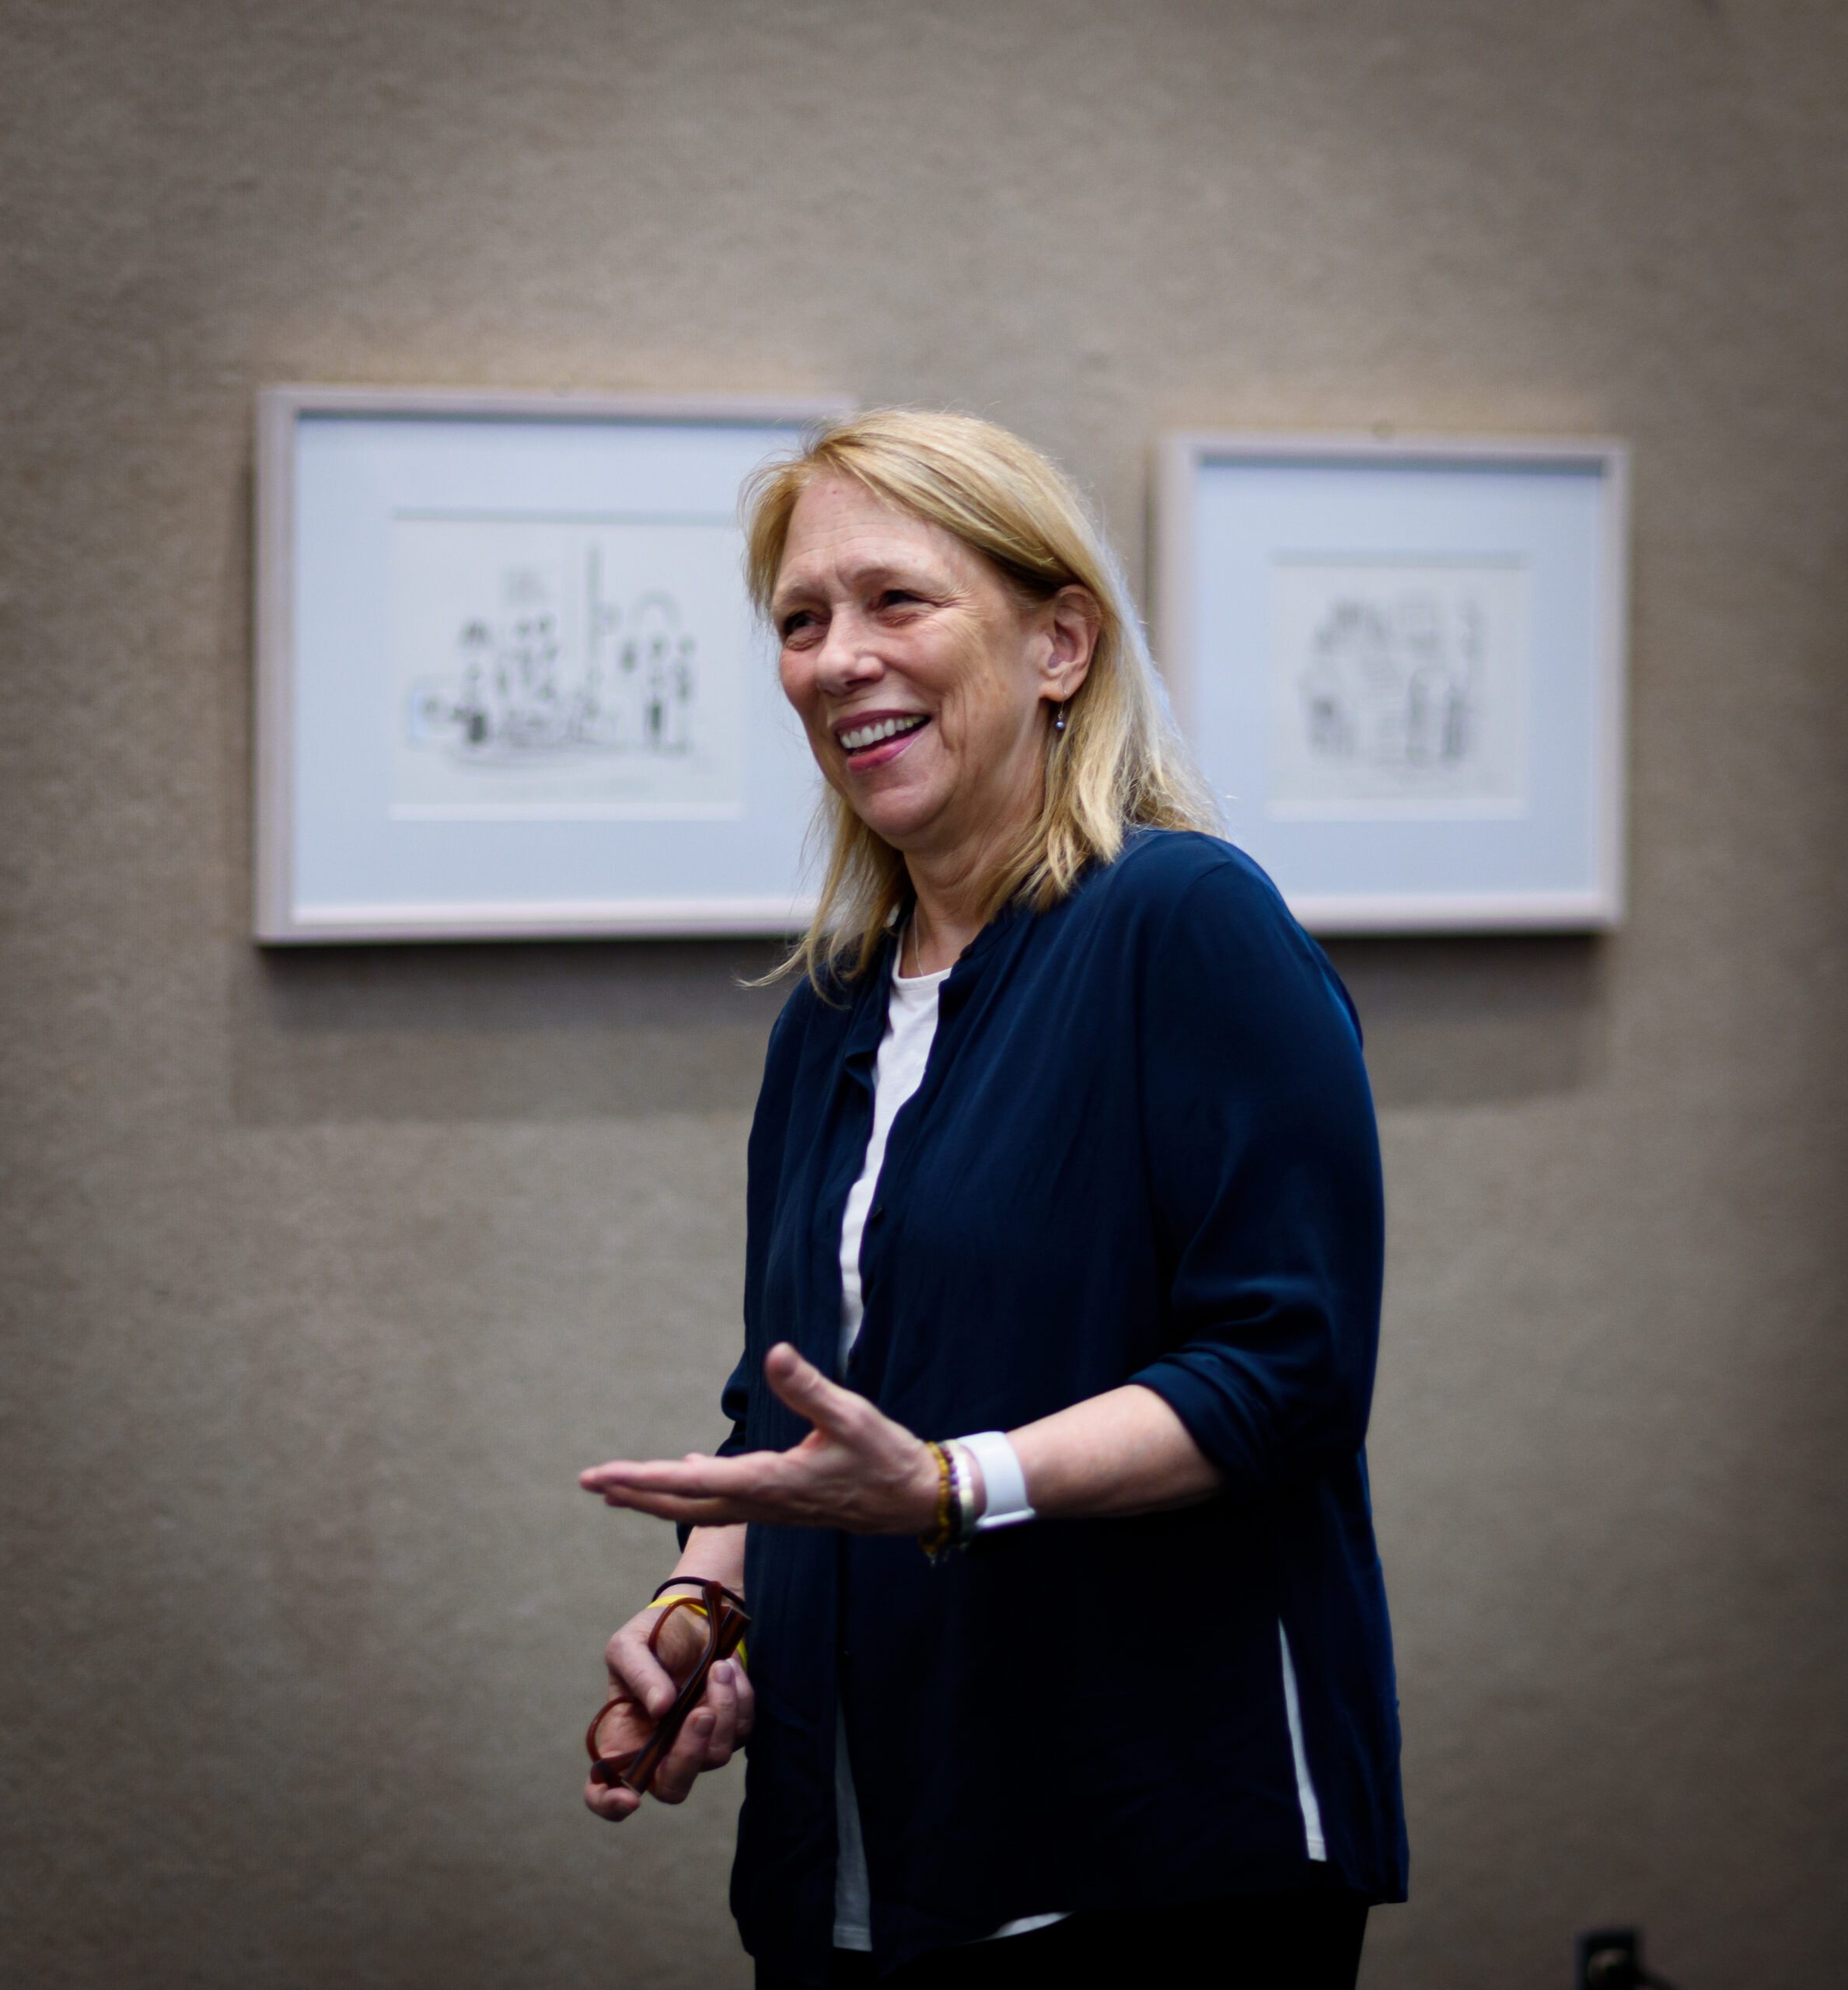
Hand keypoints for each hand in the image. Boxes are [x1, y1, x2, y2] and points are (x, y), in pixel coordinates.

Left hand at [578, 1342, 941, 1533]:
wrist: (913, 1501)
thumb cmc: (885, 1457)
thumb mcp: (852, 1416)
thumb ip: (809, 1388)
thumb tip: (774, 1354)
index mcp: (769, 1482)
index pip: (691, 1482)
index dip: (642, 1478)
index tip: (601, 1477)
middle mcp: (761, 1502)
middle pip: (682, 1502)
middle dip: (634, 1493)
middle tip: (589, 1483)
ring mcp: (770, 1508)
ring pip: (699, 1505)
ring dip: (656, 1496)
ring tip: (617, 1488)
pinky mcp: (781, 1503)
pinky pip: (723, 1500)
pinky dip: (693, 1487)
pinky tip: (686, 1469)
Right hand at [583, 1596, 753, 1821]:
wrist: (693, 1615)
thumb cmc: (652, 1634)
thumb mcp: (629, 1644)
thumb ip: (640, 1674)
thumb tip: (661, 1708)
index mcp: (622, 1737)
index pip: (604, 1791)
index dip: (611, 1804)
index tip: (630, 1799)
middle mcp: (657, 1751)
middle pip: (673, 1787)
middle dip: (690, 1754)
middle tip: (702, 1711)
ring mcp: (695, 1743)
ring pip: (715, 1756)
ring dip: (722, 1709)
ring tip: (718, 1666)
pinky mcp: (727, 1729)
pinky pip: (741, 1730)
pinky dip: (739, 1697)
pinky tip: (727, 1667)